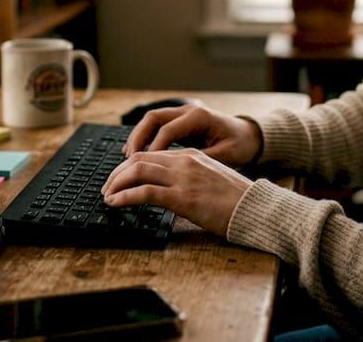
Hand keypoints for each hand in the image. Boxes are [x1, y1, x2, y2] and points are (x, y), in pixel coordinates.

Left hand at [101, 149, 252, 236]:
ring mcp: (183, 178)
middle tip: (106, 188)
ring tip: (107, 196)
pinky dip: (124, 196)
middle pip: (138, 159)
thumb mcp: (210, 180)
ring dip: (116, 183)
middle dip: (117, 173)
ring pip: (137, 171)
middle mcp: (184, 162)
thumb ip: (189, 179)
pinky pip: (144, 192)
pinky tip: (115, 203)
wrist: (256, 209)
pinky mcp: (182, 197)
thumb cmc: (237, 200)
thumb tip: (168, 191)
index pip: (150, 154)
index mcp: (191, 156)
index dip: (129, 166)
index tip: (119, 179)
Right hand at [123, 102, 263, 166]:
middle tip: (127, 159)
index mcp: (199, 117)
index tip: (145, 168)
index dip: (154, 149)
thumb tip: (180, 172)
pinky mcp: (181, 121)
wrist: (251, 135)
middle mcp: (188, 111)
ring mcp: (183, 114)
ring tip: (127, 157)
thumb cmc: (241, 145)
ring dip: (139, 137)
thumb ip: (203, 160)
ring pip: (152, 120)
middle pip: (153, 118)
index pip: (167, 130)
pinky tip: (139, 153)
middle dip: (138, 138)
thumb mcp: (226, 155)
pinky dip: (146, 137)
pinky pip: (157, 126)